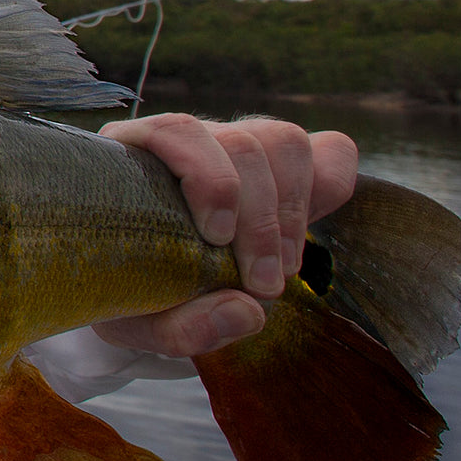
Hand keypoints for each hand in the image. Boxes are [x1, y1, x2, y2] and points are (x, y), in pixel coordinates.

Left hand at [91, 113, 357, 356]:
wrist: (146, 288)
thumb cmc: (133, 296)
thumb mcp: (138, 324)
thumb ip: (181, 328)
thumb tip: (247, 312)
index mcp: (131, 159)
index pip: (174, 132)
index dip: (209, 179)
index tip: (218, 239)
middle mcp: (185, 142)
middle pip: (243, 144)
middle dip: (262, 221)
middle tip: (262, 287)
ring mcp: (236, 144)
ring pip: (285, 142)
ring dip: (294, 212)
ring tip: (279, 271)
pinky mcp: (280, 163)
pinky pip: (327, 150)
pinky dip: (328, 190)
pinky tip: (300, 241)